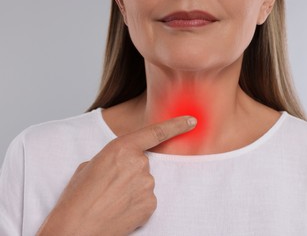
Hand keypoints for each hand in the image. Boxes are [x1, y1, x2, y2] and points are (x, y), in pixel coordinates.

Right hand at [37, 115, 196, 235]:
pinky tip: (120, 209)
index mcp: (122, 148)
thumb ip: (113, 158)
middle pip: (143, 163)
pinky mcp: (150, 204)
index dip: (176, 125)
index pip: (156, 132)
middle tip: (111, 186)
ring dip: (132, 189)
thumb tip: (121, 164)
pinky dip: (136, 204)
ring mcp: (147, 185)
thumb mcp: (90, 166)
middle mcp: (139, 164)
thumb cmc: (77, 197)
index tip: (191, 120)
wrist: (76, 228)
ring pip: (144, 182)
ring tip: (111, 200)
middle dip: (130, 172)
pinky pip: (146, 199)